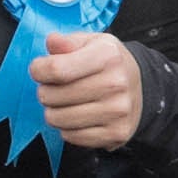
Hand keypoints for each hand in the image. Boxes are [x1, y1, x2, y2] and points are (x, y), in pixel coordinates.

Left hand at [32, 28, 144, 150]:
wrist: (139, 86)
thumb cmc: (108, 63)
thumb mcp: (90, 42)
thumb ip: (67, 42)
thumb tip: (51, 41)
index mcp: (107, 55)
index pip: (56, 69)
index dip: (38, 70)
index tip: (39, 70)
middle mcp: (115, 83)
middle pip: (52, 96)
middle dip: (45, 91)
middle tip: (56, 87)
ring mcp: (117, 111)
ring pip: (58, 119)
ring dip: (54, 111)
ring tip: (64, 103)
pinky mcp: (116, 133)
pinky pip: (71, 136)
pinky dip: (67, 128)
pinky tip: (77, 116)